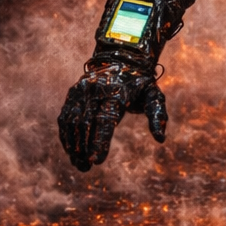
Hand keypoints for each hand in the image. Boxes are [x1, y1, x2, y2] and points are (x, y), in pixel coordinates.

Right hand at [58, 55, 167, 171]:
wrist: (121, 58)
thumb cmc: (140, 83)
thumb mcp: (154, 96)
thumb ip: (157, 115)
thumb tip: (160, 139)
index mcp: (117, 93)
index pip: (106, 120)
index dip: (100, 142)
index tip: (97, 161)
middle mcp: (96, 90)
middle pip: (86, 124)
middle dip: (85, 148)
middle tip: (86, 167)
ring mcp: (81, 91)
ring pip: (72, 122)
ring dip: (73, 145)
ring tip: (79, 164)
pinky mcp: (73, 93)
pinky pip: (65, 117)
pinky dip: (66, 135)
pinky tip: (71, 150)